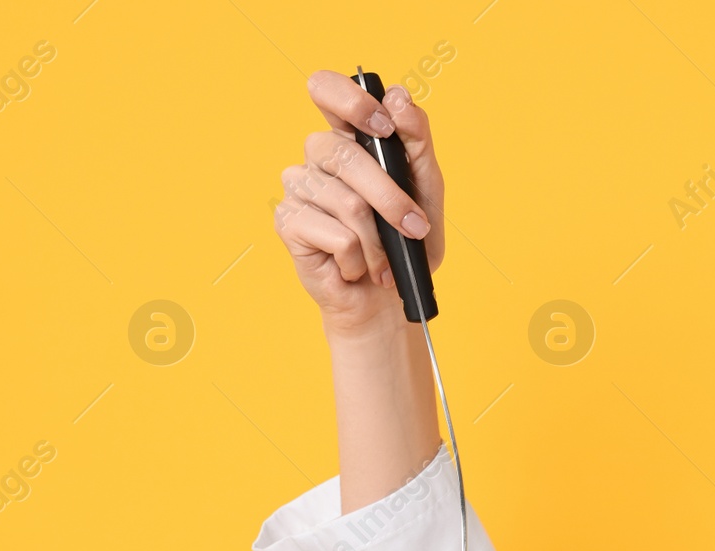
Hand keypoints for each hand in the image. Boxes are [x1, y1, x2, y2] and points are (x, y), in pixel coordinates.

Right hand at [274, 70, 446, 334]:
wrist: (389, 296)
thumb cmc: (405, 240)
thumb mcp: (426, 188)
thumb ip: (417, 141)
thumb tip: (400, 98)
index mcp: (348, 136)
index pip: (327, 90)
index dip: (351, 102)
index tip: (384, 128)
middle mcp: (318, 155)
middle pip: (346, 157)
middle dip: (390, 200)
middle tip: (414, 228)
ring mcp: (299, 186)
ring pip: (347, 203)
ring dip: (379, 242)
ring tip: (383, 259)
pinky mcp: (288, 221)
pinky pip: (336, 235)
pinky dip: (359, 259)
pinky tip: (354, 265)